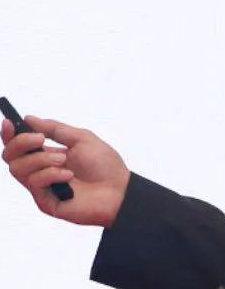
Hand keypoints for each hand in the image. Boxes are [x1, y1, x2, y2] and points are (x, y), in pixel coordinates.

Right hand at [2, 115, 129, 227]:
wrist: (119, 190)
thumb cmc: (104, 165)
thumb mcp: (81, 139)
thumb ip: (55, 129)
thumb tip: (29, 118)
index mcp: (48, 154)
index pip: (19, 145)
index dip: (10, 134)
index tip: (9, 122)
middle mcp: (40, 170)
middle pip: (10, 156)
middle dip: (21, 143)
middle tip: (40, 139)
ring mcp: (41, 187)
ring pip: (18, 168)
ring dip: (41, 159)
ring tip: (63, 160)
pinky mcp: (44, 202)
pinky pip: (35, 183)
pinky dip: (51, 174)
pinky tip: (69, 176)